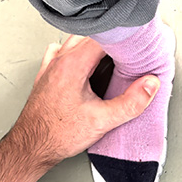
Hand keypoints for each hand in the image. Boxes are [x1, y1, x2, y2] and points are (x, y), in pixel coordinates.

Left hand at [12, 35, 159, 163]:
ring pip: (76, 41)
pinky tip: (87, 62)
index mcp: (73, 64)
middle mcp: (60, 60)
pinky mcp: (48, 75)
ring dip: (96, 43)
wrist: (31, 147)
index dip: (124, 37)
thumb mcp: (103, 121)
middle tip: (130, 52)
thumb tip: (150, 85)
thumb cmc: (57, 134)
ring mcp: (52, 66)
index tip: (137, 44)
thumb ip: (131, 102)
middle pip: (92, 34)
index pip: (104, 35)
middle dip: (113, 40)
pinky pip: (63, 51)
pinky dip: (77, 51)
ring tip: (113, 56)